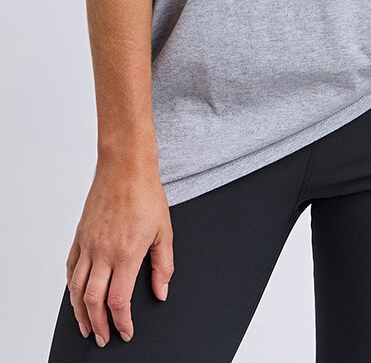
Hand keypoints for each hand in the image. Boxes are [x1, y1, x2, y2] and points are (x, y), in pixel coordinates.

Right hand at [65, 158, 172, 346]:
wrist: (125, 167)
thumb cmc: (147, 195)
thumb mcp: (164, 231)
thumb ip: (163, 265)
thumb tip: (161, 291)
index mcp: (127, 254)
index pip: (119, 301)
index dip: (121, 322)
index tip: (125, 332)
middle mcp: (103, 252)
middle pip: (93, 301)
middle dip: (98, 325)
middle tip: (103, 338)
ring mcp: (88, 244)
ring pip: (76, 288)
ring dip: (80, 312)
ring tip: (86, 326)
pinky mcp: (80, 235)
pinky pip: (70, 267)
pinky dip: (71, 287)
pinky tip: (75, 296)